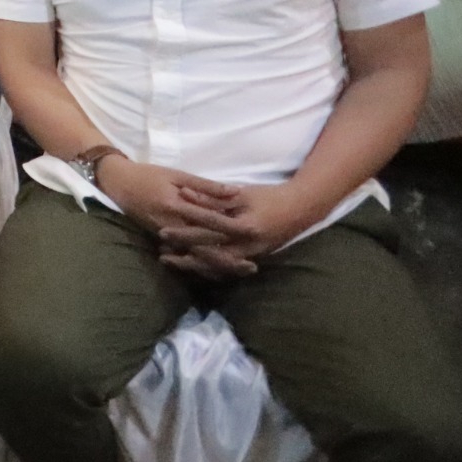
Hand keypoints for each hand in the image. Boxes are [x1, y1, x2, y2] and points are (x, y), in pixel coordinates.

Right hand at [95, 158, 254, 274]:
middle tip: (250, 267)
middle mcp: (172, 225)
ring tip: (236, 271)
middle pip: (203, 248)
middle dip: (227, 259)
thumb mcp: (177, 174)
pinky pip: (183, 255)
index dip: (232, 229)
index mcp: (177, 206)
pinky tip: (214, 269)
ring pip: (193, 256)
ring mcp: (165, 235)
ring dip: (216, 266)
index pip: (210, 221)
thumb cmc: (148, 175)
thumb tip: (235, 192)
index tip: (253, 236)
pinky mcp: (161, 240)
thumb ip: (206, 186)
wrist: (117, 184)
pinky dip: (199, 264)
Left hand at [158, 180, 319, 270]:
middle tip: (160, 247)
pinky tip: (189, 267)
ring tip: (168, 260)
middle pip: (209, 251)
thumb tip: (184, 193)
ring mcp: (250, 255)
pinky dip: (206, 268)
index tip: (163, 226)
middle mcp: (247, 245)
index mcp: (244, 226)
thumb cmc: (270, 197)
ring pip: (215, 265)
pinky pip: (225, 268)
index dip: (185, 227)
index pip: (208, 227)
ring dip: (191, 263)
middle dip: (183, 249)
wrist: (301, 210)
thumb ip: (213, 197)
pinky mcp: (251, 259)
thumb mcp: (242, 194)